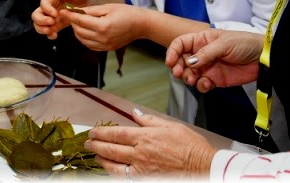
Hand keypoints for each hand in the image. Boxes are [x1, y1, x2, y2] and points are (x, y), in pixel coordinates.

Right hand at [32, 0, 90, 38]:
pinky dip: (49, 35)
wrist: (87, 3)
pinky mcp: (55, 25)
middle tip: (52, 22)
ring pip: (38, 24)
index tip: (55, 14)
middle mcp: (48, 7)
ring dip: (42, 29)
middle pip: (36, 14)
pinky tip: (55, 36)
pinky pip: (47, 31)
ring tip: (51, 32)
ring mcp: (50, 17)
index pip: (43, 3)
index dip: (47, 9)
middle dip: (41, 20)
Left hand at [63, 3, 146, 51]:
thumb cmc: (126, 12)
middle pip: (80, 32)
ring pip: (83, 40)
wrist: (140, 25)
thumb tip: (76, 10)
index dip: (70, 15)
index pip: (81, 21)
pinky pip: (90, 45)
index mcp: (103, 26)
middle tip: (71, 15)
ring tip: (78, 22)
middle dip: (73, 23)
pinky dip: (84, 39)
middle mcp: (103, 38)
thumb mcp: (108, 7)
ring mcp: (105, 45)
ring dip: (77, 32)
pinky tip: (85, 31)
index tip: (63, 10)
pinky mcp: (107, 49)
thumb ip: (91, 10)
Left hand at [85, 108, 214, 177]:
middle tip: (87, 143)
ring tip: (95, 156)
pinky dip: (114, 173)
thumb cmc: (190, 147)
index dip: (101, 133)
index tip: (93, 131)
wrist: (203, 167)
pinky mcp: (146, 179)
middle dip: (95, 146)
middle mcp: (140, 153)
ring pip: (114, 165)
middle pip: (111, 149)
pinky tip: (110, 170)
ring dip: (101, 160)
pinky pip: (124, 177)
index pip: (116, 133)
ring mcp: (142, 169)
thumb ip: (149, 120)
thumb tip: (135, 113)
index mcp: (145, 137)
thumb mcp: (170, 126)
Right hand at [166, 29, 261, 91]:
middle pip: (181, 61)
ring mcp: (208, 67)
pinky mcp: (215, 80)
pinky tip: (206, 84)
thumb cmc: (245, 43)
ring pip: (189, 74)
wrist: (264, 59)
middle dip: (177, 67)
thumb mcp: (225, 44)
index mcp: (202, 40)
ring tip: (193, 79)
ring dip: (188, 78)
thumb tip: (189, 62)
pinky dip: (200, 86)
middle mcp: (202, 53)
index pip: (180, 44)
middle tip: (179, 73)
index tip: (170, 62)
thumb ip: (206, 53)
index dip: (172, 52)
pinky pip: (201, 84)